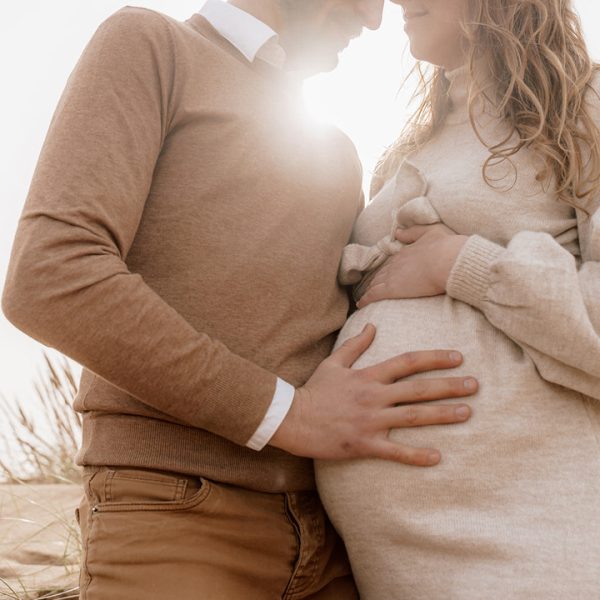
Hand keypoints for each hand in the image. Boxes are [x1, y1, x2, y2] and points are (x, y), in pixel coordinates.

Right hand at [269, 324, 476, 466]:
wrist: (292, 418)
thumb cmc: (314, 390)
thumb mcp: (334, 363)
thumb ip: (356, 345)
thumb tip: (373, 326)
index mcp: (368, 376)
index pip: (407, 362)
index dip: (434, 358)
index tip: (457, 357)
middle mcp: (374, 396)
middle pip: (418, 389)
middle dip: (449, 386)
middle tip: (475, 385)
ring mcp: (370, 421)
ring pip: (413, 417)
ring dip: (442, 415)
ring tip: (467, 413)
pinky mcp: (364, 443)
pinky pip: (394, 451)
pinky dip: (416, 455)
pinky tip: (437, 457)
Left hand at [357, 224, 467, 307]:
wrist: (448, 260)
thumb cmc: (445, 247)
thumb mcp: (431, 232)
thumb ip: (413, 232)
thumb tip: (398, 233)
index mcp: (406, 252)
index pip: (393, 263)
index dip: (388, 269)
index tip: (385, 274)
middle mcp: (396, 263)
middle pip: (381, 273)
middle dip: (376, 280)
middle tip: (371, 287)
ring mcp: (392, 276)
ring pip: (375, 283)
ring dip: (369, 289)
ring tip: (365, 297)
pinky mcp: (391, 289)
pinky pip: (373, 295)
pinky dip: (366, 299)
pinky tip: (361, 304)